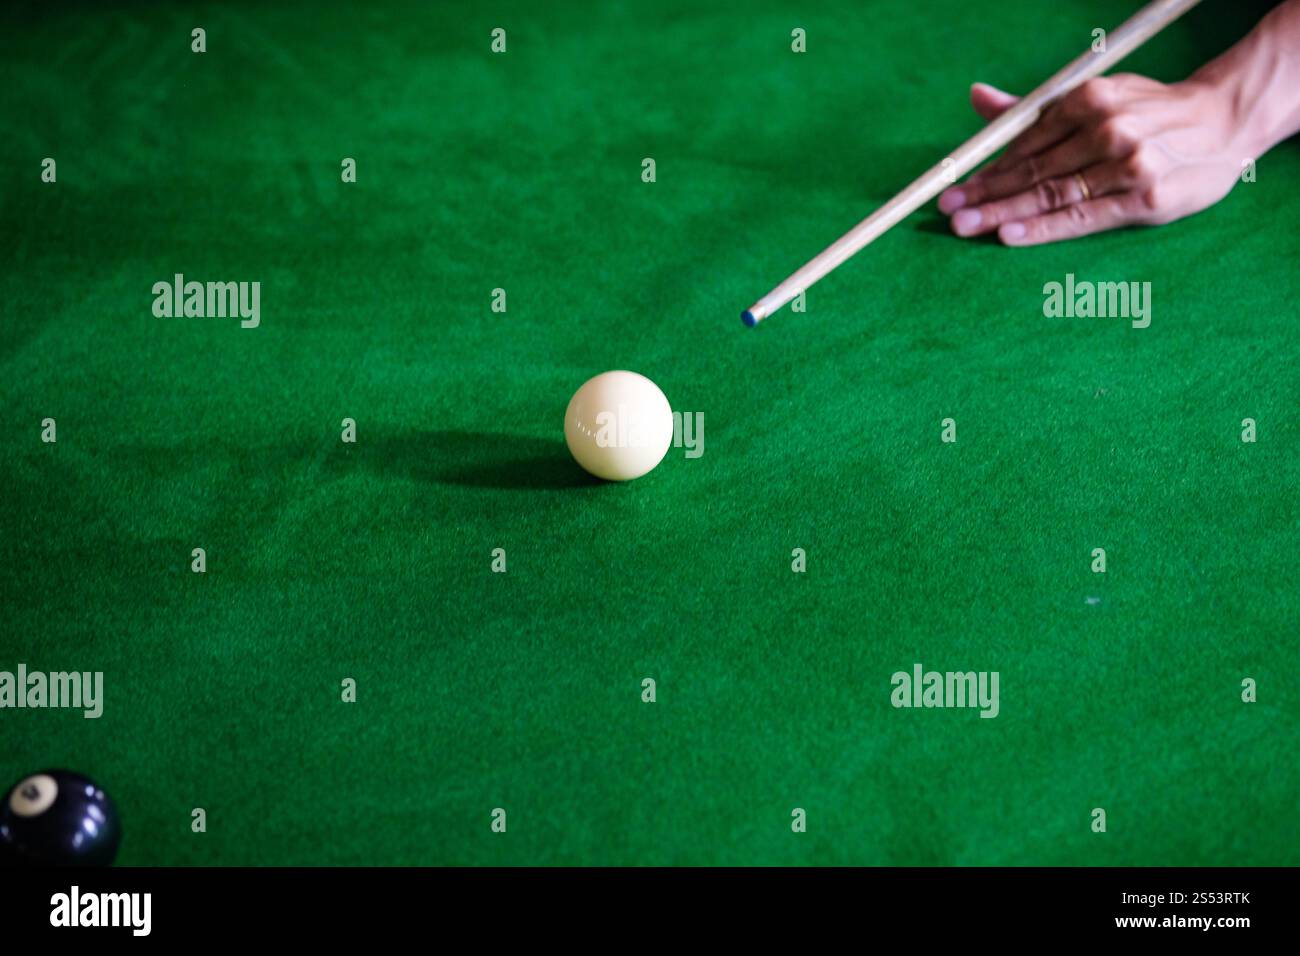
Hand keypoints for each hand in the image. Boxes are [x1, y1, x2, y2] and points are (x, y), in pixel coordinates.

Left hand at [937, 76, 1248, 245]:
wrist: (1225, 122)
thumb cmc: (1148, 114)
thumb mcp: (1095, 98)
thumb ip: (1033, 110)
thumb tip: (977, 98)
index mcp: (1090, 99)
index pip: (1026, 142)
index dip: (987, 168)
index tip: (954, 188)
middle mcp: (1108, 129)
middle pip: (1033, 170)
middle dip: (985, 193)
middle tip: (947, 211)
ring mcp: (1129, 164)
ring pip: (1052, 195)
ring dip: (1002, 212)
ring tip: (965, 226)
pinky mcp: (1146, 198)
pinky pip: (1082, 217)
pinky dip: (1042, 227)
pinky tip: (1009, 235)